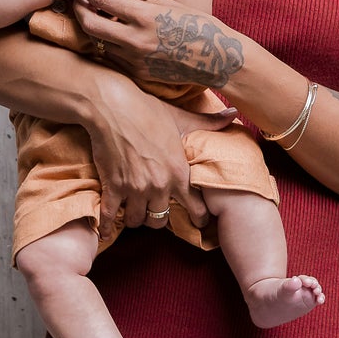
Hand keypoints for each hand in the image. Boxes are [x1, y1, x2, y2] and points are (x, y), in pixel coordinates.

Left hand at [65, 0, 244, 92]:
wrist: (216, 57)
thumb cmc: (195, 24)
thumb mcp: (166, 4)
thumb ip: (137, 2)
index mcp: (145, 16)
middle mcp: (137, 40)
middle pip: (91, 25)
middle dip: (79, 11)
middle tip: (77, 2)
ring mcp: (137, 60)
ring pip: (100, 44)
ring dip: (94, 30)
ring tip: (93, 18)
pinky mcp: (139, 74)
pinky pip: (114, 59)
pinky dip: (110, 46)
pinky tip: (113, 37)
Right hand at [86, 72, 227, 238]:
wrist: (112, 105)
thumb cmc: (148, 111)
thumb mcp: (181, 118)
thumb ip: (208, 123)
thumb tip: (233, 114)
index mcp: (178, 172)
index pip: (196, 209)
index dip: (198, 218)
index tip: (198, 222)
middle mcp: (159, 185)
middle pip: (160, 220)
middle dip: (158, 218)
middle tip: (155, 211)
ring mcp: (135, 188)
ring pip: (137, 220)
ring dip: (135, 218)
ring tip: (134, 210)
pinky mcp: (113, 186)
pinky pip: (109, 215)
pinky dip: (105, 225)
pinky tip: (105, 232)